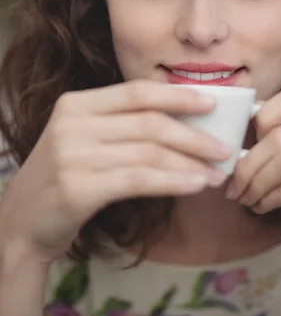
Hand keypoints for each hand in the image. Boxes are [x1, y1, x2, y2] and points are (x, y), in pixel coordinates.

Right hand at [0, 80, 228, 263]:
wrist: (21, 223)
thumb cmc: (65, 179)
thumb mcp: (86, 141)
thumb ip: (124, 128)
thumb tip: (186, 126)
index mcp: (76, 103)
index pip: (137, 92)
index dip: (178, 96)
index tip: (212, 104)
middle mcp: (72, 123)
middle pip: (149, 123)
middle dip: (194, 136)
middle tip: (225, 148)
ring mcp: (72, 154)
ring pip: (148, 153)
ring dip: (190, 163)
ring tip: (216, 173)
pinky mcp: (77, 187)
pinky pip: (138, 180)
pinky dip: (173, 182)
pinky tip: (194, 185)